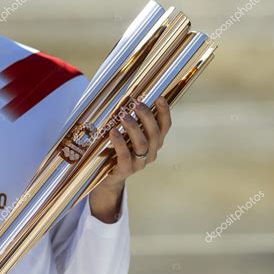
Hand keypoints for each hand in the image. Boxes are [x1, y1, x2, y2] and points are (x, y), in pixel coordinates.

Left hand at [89, 96, 171, 222]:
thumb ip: (132, 119)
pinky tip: (113, 132)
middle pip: (155, 134)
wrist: (108, 176)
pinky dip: (120, 143)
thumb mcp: (128, 134)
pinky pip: (125, 156)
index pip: (165, 126)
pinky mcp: (126, 170)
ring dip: (134, 128)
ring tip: (123, 116)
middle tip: (136, 104)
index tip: (160, 98)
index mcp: (155, 142)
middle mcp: (151, 152)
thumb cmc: (118, 149)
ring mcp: (139, 163)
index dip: (164, 112)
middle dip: (147, 117)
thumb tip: (128, 97)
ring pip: (142, 144)